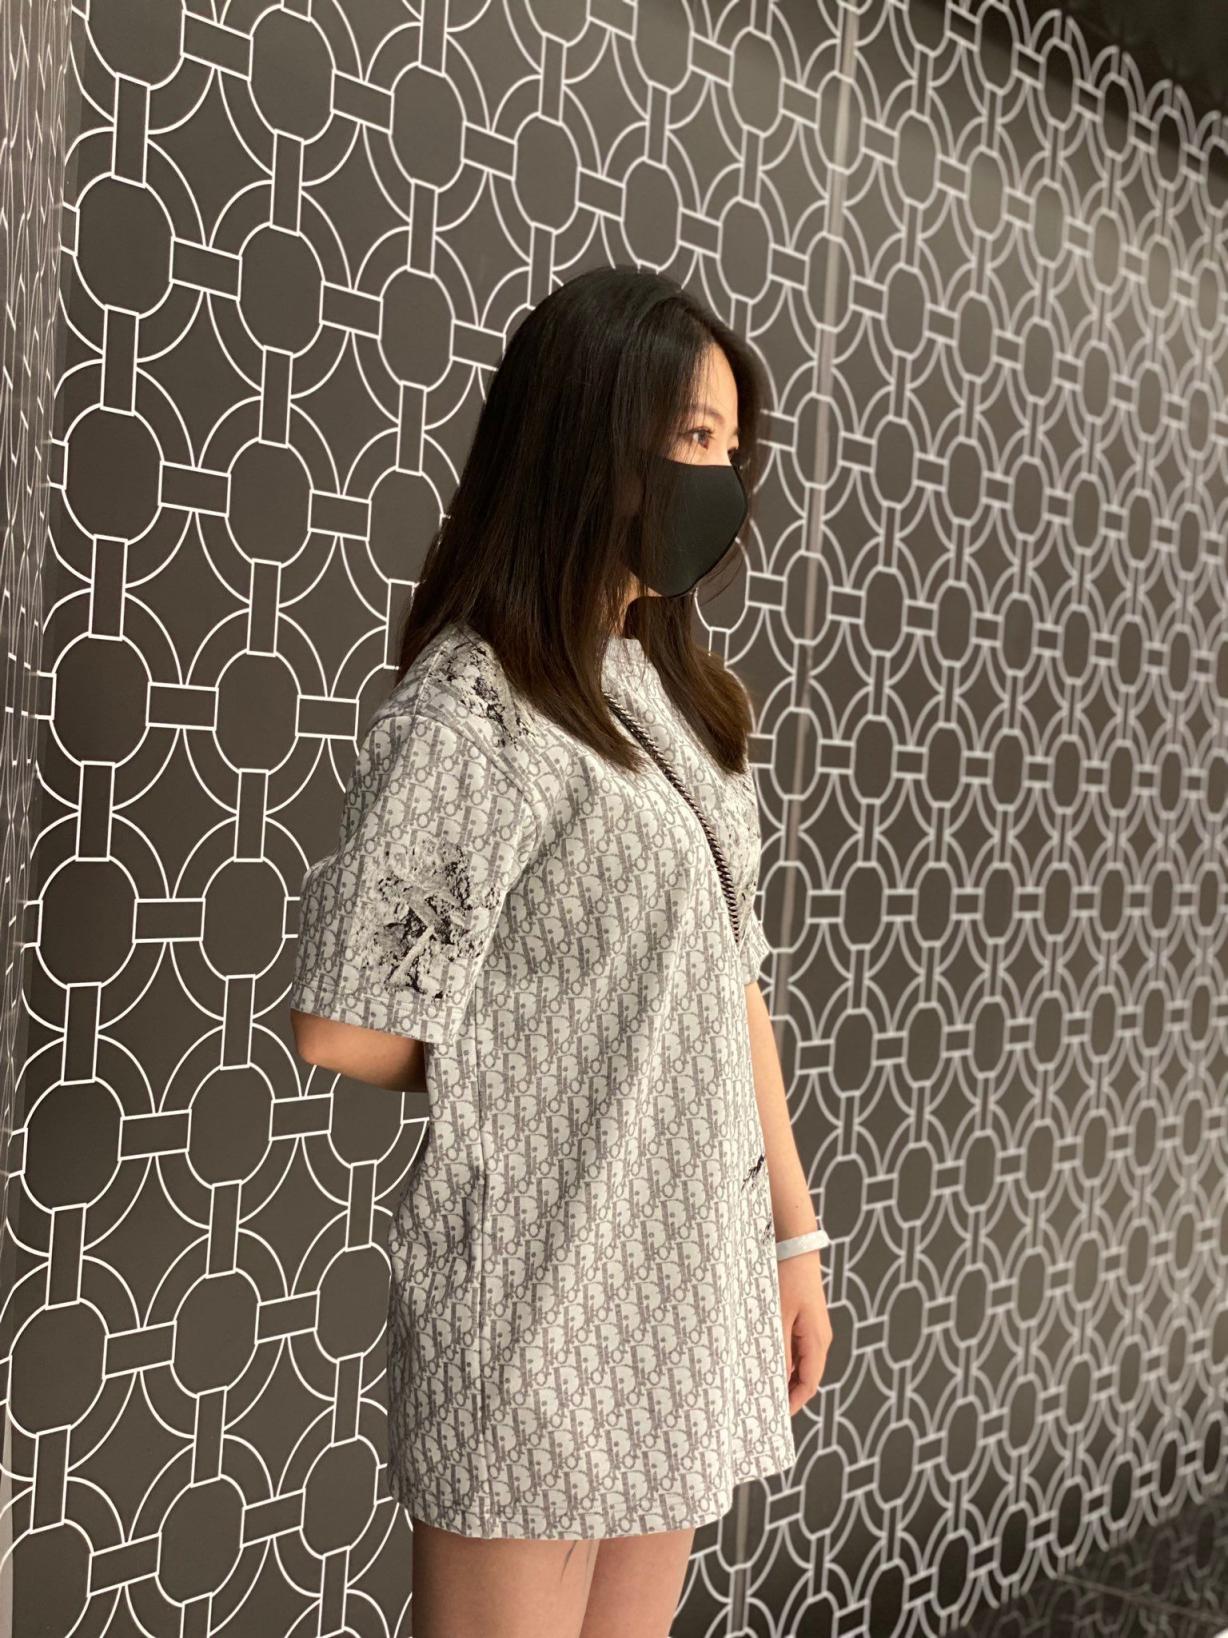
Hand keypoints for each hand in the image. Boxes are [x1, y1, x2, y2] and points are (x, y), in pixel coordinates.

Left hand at [777, 1251, 831, 1413]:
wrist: (794, 1244)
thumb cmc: (786, 1279)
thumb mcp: (777, 1318)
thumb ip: (778, 1352)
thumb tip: (777, 1382)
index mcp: (817, 1341)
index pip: (809, 1384)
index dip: (793, 1404)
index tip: (773, 1417)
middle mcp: (818, 1338)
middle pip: (804, 1375)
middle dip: (785, 1391)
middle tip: (761, 1403)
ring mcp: (811, 1327)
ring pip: (798, 1361)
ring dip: (781, 1373)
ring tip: (757, 1382)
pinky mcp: (803, 1317)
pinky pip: (793, 1346)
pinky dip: (780, 1356)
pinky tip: (761, 1356)